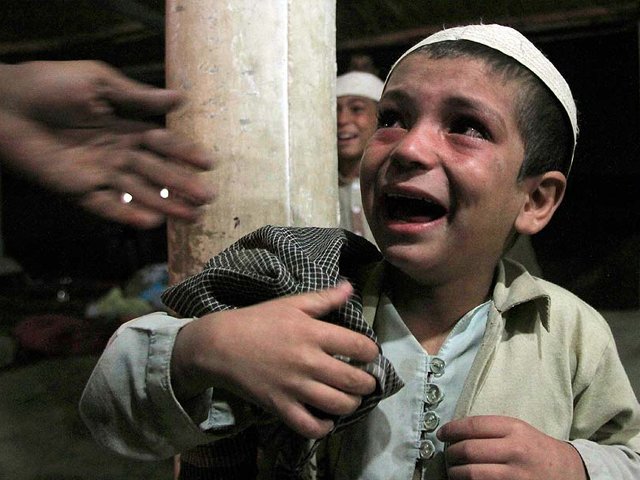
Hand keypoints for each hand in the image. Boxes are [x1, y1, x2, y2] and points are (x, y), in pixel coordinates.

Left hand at [0, 60, 213, 227]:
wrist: (4, 104)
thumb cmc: (49, 84)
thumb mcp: (98, 82)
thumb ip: (137, 96)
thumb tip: (180, 99)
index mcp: (124, 127)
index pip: (162, 144)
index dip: (185, 153)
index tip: (209, 163)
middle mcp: (117, 153)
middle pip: (157, 172)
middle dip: (183, 185)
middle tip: (208, 198)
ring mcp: (99, 174)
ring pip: (138, 192)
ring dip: (165, 204)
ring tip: (191, 217)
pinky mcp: (78, 190)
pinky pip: (106, 206)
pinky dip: (126, 215)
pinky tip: (150, 222)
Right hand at [171, 282, 378, 438]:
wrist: (219, 345)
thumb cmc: (257, 320)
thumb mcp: (291, 303)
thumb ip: (324, 298)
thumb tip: (350, 287)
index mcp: (313, 333)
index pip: (359, 346)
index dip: (371, 352)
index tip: (369, 354)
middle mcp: (308, 362)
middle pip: (354, 380)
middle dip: (368, 383)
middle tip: (366, 381)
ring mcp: (294, 387)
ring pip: (338, 405)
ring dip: (352, 404)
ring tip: (350, 398)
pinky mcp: (280, 406)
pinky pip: (310, 426)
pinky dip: (324, 427)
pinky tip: (327, 420)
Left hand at [438, 415, 587, 479]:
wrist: (568, 471)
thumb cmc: (536, 448)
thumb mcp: (518, 430)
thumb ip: (490, 429)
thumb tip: (454, 433)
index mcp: (514, 429)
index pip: (473, 426)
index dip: (451, 429)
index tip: (441, 434)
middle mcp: (515, 451)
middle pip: (468, 450)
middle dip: (451, 453)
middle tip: (447, 455)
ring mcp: (515, 475)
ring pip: (471, 474)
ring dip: (455, 473)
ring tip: (453, 471)